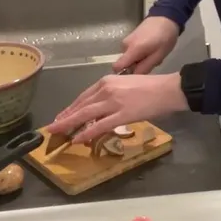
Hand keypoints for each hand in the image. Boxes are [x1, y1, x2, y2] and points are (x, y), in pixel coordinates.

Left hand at [45, 73, 187, 142]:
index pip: (84, 96)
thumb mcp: (127, 85)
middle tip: (52, 126)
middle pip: (80, 105)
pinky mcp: (122, 114)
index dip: (71, 108)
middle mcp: (106, 90)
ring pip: (85, 114)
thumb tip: (103, 108)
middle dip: (65, 117)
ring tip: (57, 132)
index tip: (62, 116)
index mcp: (107, 81)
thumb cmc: (152, 87)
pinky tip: (77, 139)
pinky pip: (100, 125)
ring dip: (69, 124)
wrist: (168, 89)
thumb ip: (113, 94)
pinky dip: (87, 132)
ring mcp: (113, 102)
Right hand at [113, 16, 178, 74]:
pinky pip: (132, 51)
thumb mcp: (158, 56)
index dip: (123, 74)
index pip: (117, 67)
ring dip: (140, 59)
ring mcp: (126, 40)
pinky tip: (151, 49)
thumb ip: (144, 67)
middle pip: (125, 63)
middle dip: (136, 66)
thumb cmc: (165, 37)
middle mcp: (125, 45)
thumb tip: (133, 76)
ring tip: (154, 55)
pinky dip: (140, 53)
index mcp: (132, 49)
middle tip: (152, 62)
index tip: (135, 76)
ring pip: (130, 57)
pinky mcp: (130, 37)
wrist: (166, 16)